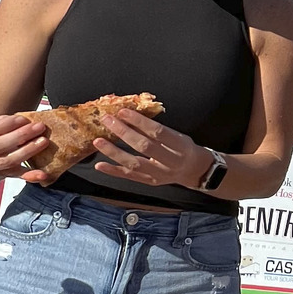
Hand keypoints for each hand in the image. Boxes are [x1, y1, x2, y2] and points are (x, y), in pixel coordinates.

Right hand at [0, 111, 50, 179]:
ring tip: (42, 141)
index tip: (21, 119)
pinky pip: (15, 176)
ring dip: (27, 151)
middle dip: (19, 136)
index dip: (3, 125)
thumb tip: (23, 120)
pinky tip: (41, 174)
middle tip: (37, 127)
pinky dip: (29, 175)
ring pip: (6, 161)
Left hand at [91, 108, 212, 190]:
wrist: (194, 171)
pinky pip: (129, 177)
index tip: (123, 111)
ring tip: (98, 141)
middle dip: (123, 132)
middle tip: (107, 120)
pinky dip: (113, 170)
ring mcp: (158, 174)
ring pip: (133, 163)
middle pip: (144, 147)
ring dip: (113, 152)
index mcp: (180, 146)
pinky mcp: (149, 182)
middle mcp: (170, 162)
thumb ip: (155, 129)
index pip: (158, 132)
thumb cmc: (183, 148)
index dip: (139, 121)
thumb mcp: (176, 135)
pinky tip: (99, 165)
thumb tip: (130, 116)